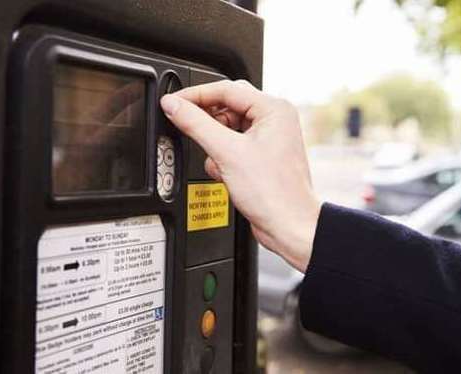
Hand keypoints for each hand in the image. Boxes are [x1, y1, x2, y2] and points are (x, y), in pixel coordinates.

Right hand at [160, 80, 320, 271]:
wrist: (288, 225)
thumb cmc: (274, 193)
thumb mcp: (227, 153)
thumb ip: (196, 124)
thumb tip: (174, 105)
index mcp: (274, 109)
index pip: (225, 89)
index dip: (195, 95)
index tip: (173, 103)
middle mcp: (274, 119)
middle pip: (226, 106)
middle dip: (207, 123)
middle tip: (187, 127)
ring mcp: (269, 137)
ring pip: (227, 128)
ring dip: (215, 145)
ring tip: (219, 162)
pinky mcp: (261, 155)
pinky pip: (232, 146)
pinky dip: (223, 158)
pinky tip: (226, 173)